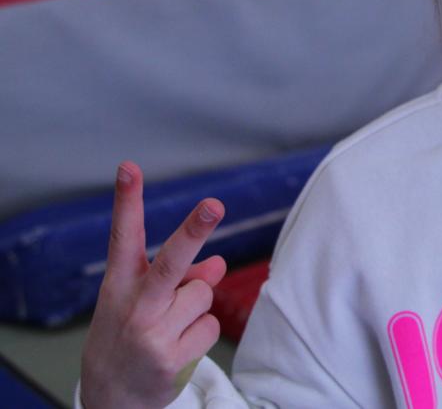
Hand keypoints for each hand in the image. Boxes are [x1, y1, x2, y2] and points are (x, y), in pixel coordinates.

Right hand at [80, 162, 226, 407]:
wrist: (111, 398)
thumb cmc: (129, 335)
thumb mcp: (140, 301)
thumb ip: (179, 276)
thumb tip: (218, 264)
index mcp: (119, 284)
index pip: (123, 236)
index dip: (126, 200)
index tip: (129, 167)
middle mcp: (134, 306)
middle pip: (172, 262)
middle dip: (195, 231)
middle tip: (214, 204)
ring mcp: (152, 335)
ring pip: (203, 294)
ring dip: (196, 307)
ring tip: (170, 327)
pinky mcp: (171, 360)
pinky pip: (210, 326)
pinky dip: (200, 333)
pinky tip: (177, 347)